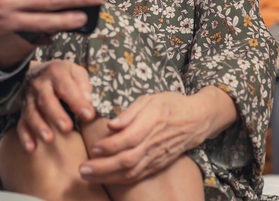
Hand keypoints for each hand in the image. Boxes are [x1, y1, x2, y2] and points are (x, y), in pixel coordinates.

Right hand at [16, 60, 94, 151]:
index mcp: (55, 73)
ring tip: (49, 139)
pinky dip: (25, 136)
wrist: (36, 73)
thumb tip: (88, 101)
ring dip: (39, 126)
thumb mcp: (75, 71)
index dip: (77, 101)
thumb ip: (83, 84)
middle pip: (46, 100)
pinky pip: (21, 124)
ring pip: (32, 113)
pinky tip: (31, 148)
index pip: (66, 87)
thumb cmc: (62, 75)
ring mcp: (29, 98)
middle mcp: (40, 85)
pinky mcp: (23, 111)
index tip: (88, 115)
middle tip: (67, 128)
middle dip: (56, 114)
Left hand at [80, 87, 236, 184]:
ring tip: (87, 176)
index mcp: (151, 122)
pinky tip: (105, 179)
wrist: (196, 120)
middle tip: (82, 170)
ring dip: (108, 177)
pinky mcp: (158, 164)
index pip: (129, 139)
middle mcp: (154, 142)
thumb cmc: (169, 105)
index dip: (110, 145)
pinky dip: (120, 179)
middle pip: (127, 160)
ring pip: (131, 172)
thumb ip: (130, 112)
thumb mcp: (150, 99)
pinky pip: (138, 175)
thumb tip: (112, 124)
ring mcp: (157, 156)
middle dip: (103, 168)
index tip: (94, 147)